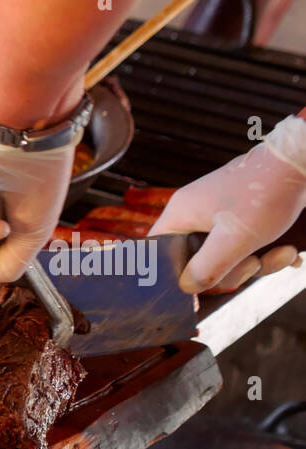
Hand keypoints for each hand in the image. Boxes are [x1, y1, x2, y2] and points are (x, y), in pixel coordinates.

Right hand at [150, 116, 305, 293]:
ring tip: (283, 253)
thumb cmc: (265, 193)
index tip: (197, 288)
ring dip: (258, 263)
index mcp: (180, 215)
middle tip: (254, 265)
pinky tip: (286, 251)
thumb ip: (206, 268)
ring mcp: (218, 215)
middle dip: (232, 271)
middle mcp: (194, 214)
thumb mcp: (234, 239)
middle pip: (197, 261)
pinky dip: (265, 252)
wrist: (302, 161)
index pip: (156, 253)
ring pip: (225, 256)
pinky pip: (242, 246)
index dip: (172, 275)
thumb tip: (187, 287)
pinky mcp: (240, 216)